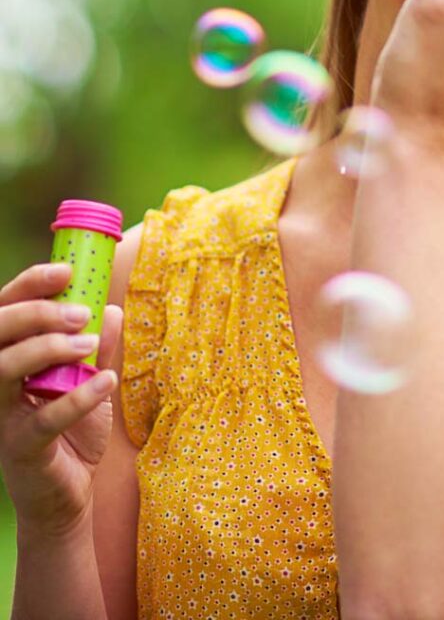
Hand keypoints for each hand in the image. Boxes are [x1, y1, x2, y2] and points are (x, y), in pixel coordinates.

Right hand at [0, 262, 122, 539]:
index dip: (29, 285)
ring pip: (3, 370)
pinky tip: (107, 381)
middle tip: (80, 311)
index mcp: (9, 359)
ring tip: (89, 343)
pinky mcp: (21, 448)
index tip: (66, 270)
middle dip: (35, 313)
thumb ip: (98, 346)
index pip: (4, 312)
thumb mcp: (88, 380)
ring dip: (47, 349)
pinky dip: (78, 397)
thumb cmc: (71, 430)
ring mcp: (2, 417)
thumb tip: (111, 310)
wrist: (67, 494)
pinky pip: (44, 419)